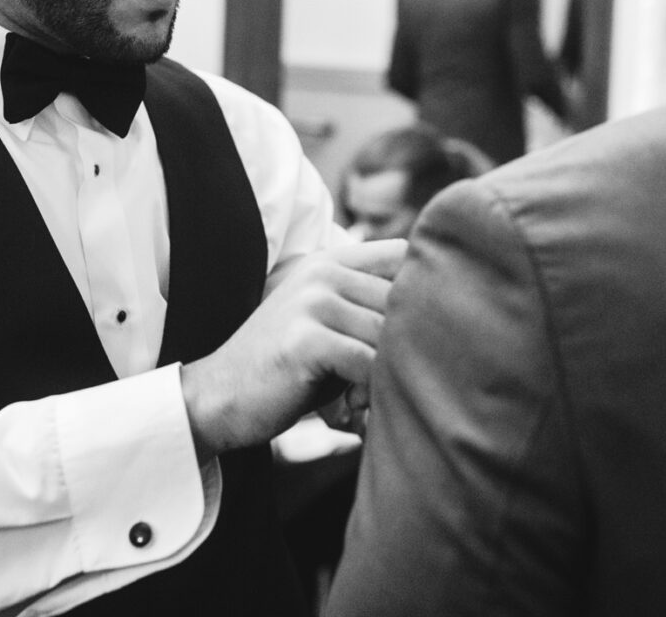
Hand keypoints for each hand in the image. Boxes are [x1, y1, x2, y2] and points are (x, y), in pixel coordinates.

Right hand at [180, 239, 404, 460]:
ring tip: (364, 400)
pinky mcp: (306, 338)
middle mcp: (324, 272)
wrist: (219, 397)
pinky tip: (352, 409)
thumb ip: (371, 309)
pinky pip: (369, 364)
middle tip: (384, 385)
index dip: (423, 295)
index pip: (405, 257)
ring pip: (390, 336)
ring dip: (387, 376)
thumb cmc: (287, 370)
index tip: (419, 337)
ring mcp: (313, 301)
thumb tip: (447, 315)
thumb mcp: (328, 325)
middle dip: (406, 348)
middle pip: (405, 302)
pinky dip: (370, 392)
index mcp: (331, 261)